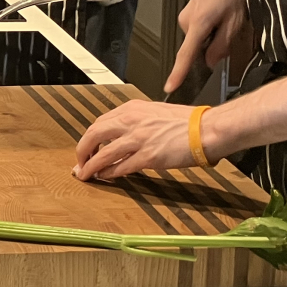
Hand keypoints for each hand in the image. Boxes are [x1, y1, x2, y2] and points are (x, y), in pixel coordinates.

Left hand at [74, 101, 197, 180]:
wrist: (206, 129)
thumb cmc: (187, 121)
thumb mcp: (154, 112)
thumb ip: (137, 121)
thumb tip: (123, 134)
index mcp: (131, 109)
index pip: (100, 123)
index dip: (90, 137)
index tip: (88, 147)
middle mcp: (130, 121)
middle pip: (93, 135)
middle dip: (82, 150)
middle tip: (79, 162)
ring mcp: (138, 139)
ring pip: (104, 154)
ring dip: (91, 166)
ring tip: (84, 174)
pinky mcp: (149, 157)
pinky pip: (121, 167)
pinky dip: (110, 173)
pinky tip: (105, 178)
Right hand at [165, 0, 249, 93]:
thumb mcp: (234, 21)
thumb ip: (221, 44)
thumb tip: (209, 62)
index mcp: (197, 25)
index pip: (186, 54)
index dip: (178, 73)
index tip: (169, 88)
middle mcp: (185, 21)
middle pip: (197, 46)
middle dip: (212, 47)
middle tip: (233, 32)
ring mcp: (185, 15)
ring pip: (200, 37)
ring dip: (213, 35)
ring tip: (230, 17)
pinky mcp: (189, 10)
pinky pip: (199, 28)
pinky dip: (211, 28)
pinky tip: (223, 13)